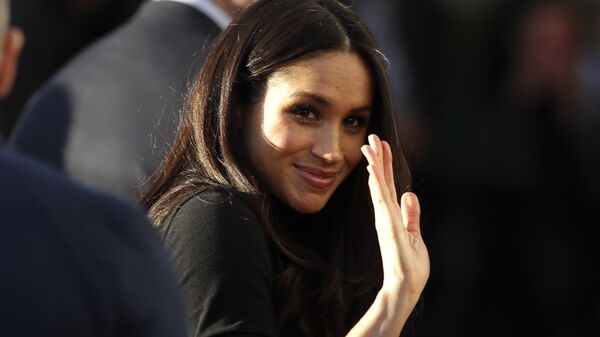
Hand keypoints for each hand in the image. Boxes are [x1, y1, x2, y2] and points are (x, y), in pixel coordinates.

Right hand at [361, 134, 428, 302]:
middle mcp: (386, 213)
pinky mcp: (387, 223)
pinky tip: (373, 167)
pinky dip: (376, 181)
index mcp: (393, 215)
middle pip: (381, 180)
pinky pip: (380, 197)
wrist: (404, 285)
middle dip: (377, 158)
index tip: (383, 147)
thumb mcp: (416, 236)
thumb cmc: (410, 266)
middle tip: (373, 137)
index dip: (385, 165)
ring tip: (370, 144)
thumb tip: (409, 194)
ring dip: (374, 163)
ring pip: (378, 184)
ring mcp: (385, 217)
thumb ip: (411, 215)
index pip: (388, 185)